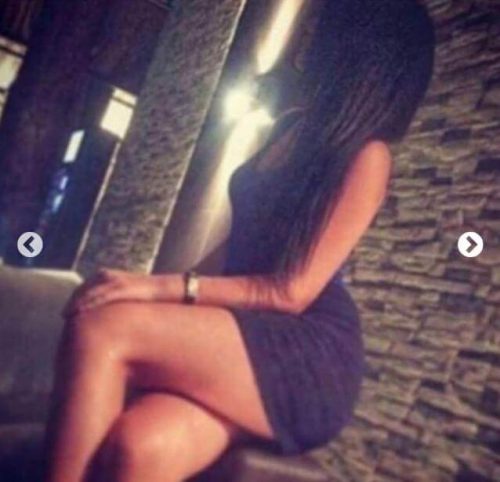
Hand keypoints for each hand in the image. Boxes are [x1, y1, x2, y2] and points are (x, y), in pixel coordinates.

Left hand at [63, 269, 178, 315]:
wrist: (168, 289)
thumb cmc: (150, 296)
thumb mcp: (130, 297)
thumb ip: (118, 301)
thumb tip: (112, 316)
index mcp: (111, 277)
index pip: (87, 287)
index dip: (76, 298)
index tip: (67, 311)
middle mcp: (111, 276)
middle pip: (84, 288)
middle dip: (73, 301)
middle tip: (64, 315)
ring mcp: (116, 281)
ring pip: (90, 291)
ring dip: (77, 302)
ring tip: (67, 315)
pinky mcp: (123, 287)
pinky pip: (102, 295)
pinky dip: (90, 303)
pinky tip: (82, 311)